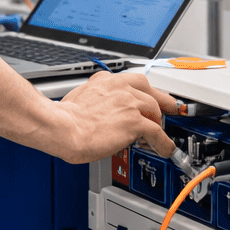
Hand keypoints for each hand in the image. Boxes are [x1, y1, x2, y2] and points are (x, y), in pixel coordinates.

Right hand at [53, 70, 178, 163]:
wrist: (63, 128)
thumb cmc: (65, 118)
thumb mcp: (79, 97)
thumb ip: (95, 99)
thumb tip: (97, 111)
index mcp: (106, 80)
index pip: (135, 81)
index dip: (147, 91)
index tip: (153, 95)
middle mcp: (120, 88)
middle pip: (150, 94)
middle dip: (160, 106)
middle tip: (167, 112)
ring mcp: (129, 103)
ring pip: (155, 112)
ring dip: (159, 125)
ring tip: (161, 137)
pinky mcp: (134, 122)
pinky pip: (156, 132)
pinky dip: (163, 142)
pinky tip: (165, 149)